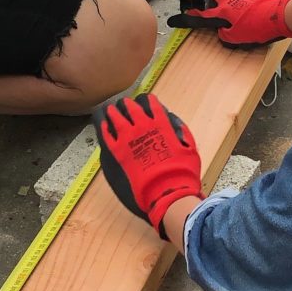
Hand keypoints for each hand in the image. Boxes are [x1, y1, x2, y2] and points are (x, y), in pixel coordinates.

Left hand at [93, 94, 201, 234]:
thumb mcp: (189, 147)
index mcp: (161, 122)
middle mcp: (143, 125)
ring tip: (110, 111)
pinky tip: (103, 126)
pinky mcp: (117, 151)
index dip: (146, 100)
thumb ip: (180, 131)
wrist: (167, 190)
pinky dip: (104, 128)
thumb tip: (172, 121)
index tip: (144, 102)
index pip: (149, 101)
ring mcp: (128, 138)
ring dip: (113, 112)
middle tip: (125, 105)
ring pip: (115, 115)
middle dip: (127, 104)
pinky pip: (106, 134)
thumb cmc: (182, 171)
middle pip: (129, 105)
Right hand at [170, 0, 291, 46]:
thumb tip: (223, 31)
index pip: (200, 16)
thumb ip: (225, 35)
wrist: (280, 15)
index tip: (175, 20)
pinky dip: (235, 10)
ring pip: (224, 2)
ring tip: (229, 21)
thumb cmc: (257, 27)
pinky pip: (236, 3)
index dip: (187, 19)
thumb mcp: (237, 38)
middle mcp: (227, 1)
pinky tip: (242, 18)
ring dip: (223, 10)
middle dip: (209, 10)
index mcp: (221, 11)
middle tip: (211, 20)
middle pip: (212, 3)